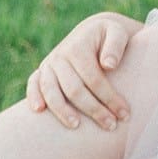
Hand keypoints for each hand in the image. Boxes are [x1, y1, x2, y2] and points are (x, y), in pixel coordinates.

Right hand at [26, 12, 142, 129]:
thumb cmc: (109, 36)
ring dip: (62, 111)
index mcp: (79, 48)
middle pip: (74, 89)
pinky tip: (39, 111)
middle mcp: (60, 57)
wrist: (91, 32)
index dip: (109, 98)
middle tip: (111, 125)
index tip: (124, 114)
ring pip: (51, 90)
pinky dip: (33, 96)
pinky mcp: (41, 71)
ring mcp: (49, 64)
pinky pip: (33, 84)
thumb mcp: (117, 33)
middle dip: (93, 110)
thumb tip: (109, 65)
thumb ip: (115, 45)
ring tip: (76, 126)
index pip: (94, 79)